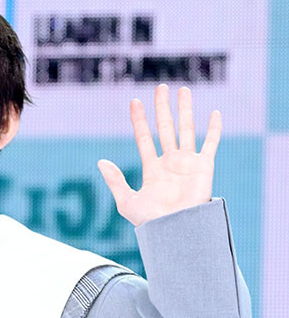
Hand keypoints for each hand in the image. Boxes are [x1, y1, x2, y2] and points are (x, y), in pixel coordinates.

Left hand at [97, 84, 220, 226]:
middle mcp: (170, 163)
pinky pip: (210, 143)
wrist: (176, 230)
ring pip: (186, 129)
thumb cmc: (151, 221)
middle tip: (161, 87)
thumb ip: (115, 181)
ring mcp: (187, 163)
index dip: (139, 120)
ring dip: (185, 110)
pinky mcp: (204, 166)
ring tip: (183, 90)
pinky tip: (215, 113)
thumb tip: (101, 161)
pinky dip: (214, 129)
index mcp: (152, 169)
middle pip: (165, 128)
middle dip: (162, 108)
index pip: (144, 138)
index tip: (134, 102)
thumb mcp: (127, 201)